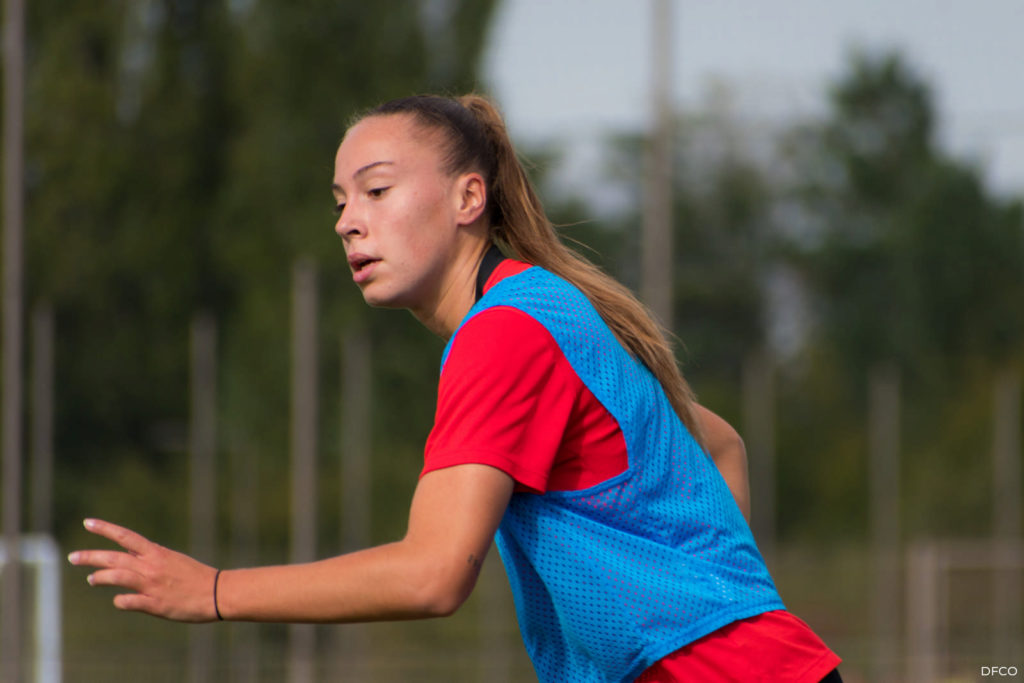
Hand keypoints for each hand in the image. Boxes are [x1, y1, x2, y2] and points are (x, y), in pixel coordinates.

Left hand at [68, 518, 219, 621]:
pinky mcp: (154, 604)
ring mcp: (151, 585)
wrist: (217, 592)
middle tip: (73, 557)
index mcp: (157, 553)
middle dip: (91, 556)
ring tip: (91, 580)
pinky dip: (120, 600)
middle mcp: (151, 566)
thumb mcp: (173, 561)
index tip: (88, 522)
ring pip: (117, 577)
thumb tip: (131, 564)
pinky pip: (128, 601)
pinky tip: (119, 601)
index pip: (126, 536)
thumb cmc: (196, 577)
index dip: (105, 529)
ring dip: (100, 578)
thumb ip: (151, 561)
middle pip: (114, 558)